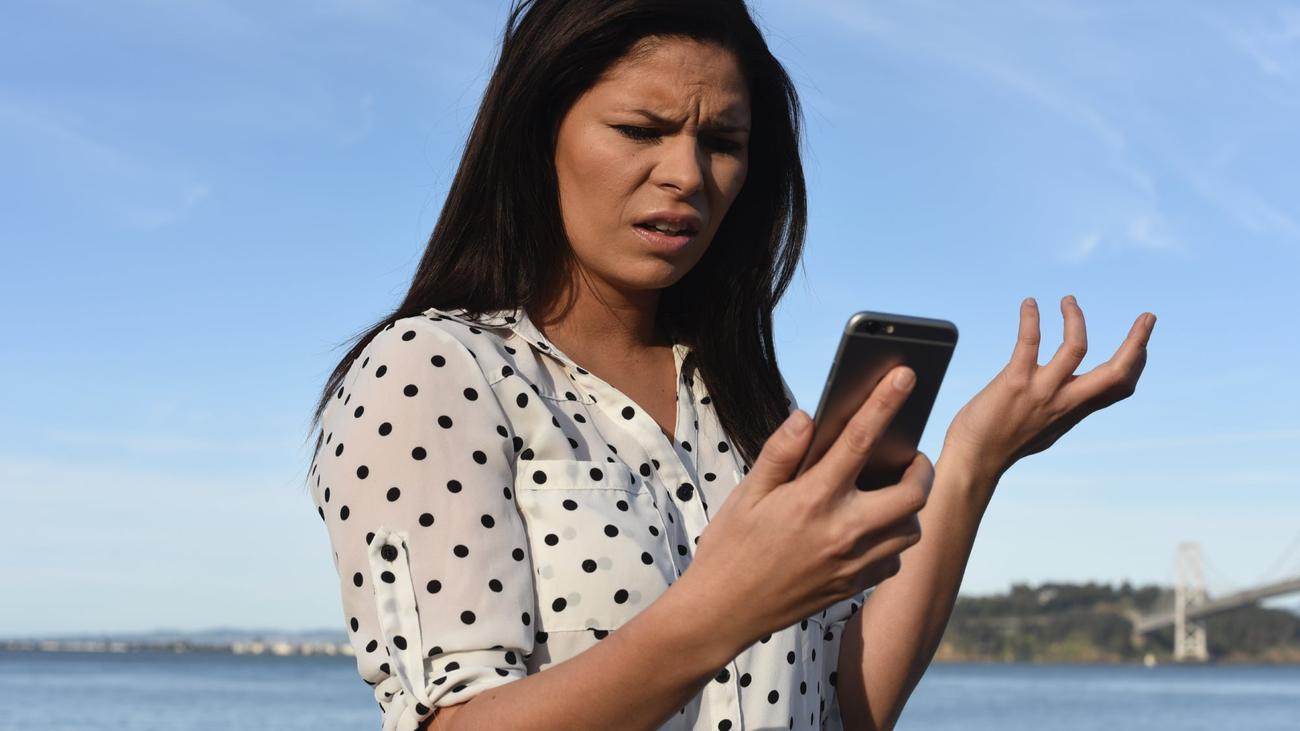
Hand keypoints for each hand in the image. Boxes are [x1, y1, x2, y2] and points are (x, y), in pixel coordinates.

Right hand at [686, 364, 933, 651]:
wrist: (724, 611)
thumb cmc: (731, 547)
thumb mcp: (748, 493)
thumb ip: (781, 452)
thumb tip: (808, 417)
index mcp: (813, 498)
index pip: (860, 440)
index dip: (885, 402)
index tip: (906, 375)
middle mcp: (842, 530)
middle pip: (912, 493)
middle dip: (920, 469)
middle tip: (908, 458)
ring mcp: (852, 562)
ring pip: (911, 530)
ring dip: (909, 507)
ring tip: (889, 492)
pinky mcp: (853, 586)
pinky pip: (894, 560)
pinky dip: (893, 541)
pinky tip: (871, 531)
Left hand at [942, 295, 1155, 483]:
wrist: (974, 460)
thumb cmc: (1004, 443)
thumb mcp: (1046, 429)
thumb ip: (1062, 410)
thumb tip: (1072, 400)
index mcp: (1075, 409)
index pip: (1119, 387)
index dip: (1137, 362)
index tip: (1142, 341)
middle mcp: (1065, 401)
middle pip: (1117, 374)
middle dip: (1138, 343)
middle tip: (1148, 317)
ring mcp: (1041, 391)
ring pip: (1076, 349)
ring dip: (1075, 319)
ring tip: (1067, 300)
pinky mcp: (1015, 382)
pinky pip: (1030, 342)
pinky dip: (1031, 319)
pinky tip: (1029, 304)